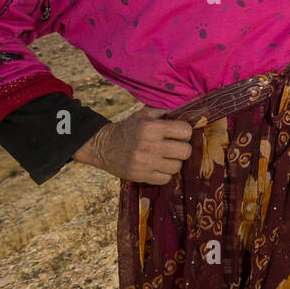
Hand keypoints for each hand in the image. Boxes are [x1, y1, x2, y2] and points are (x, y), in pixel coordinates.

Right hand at [73, 106, 192, 184]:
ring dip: (174, 162)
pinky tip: (158, 166)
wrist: (102, 146)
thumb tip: (186, 109)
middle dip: (182, 148)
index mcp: (151, 127)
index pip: (185, 131)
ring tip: (165, 157)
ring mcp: (145, 163)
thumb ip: (164, 111)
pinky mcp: (140, 176)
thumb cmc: (128, 129)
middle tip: (175, 146)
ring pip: (177, 167)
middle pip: (185, 151)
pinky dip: (164, 174)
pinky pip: (166, 179)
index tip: (179, 133)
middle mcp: (149, 145)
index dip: (185, 132)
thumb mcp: (143, 115)